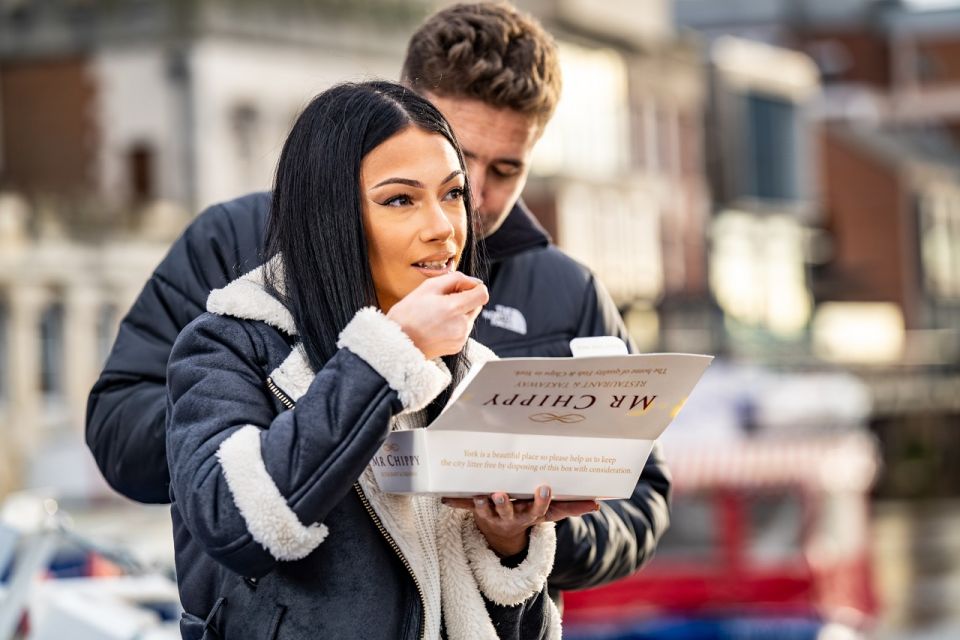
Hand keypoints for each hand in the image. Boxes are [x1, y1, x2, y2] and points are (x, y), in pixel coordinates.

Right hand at [386, 272, 487, 359]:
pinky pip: (463, 329)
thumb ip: (454, 279)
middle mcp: (461, 325)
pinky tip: (438, 325)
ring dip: (460, 312)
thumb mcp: (428, 287)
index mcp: (454, 308)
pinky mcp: (458, 346)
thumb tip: (472, 281)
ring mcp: (461, 337)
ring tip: (438, 314)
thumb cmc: (408, 313)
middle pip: (477, 305)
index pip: (482, 294)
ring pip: (470, 317)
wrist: (397, 342)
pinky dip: (455, 324)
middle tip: (444, 299)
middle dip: (465, 299)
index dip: (474, 287)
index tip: (461, 287)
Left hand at [443, 485, 599, 556]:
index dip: (541, 501)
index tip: (544, 488)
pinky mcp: (476, 512)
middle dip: (504, 504)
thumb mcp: (551, 513)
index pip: (538, 510)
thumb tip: (598, 503)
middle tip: (501, 493)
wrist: (503, 535)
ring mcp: (492, 517)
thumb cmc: (529, 514)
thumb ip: (572, 507)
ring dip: (481, 504)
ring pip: (485, 512)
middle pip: (508, 512)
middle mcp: (510, 518)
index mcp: (529, 516)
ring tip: (478, 495)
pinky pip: (464, 507)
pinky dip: (455, 502)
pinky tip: (444, 498)